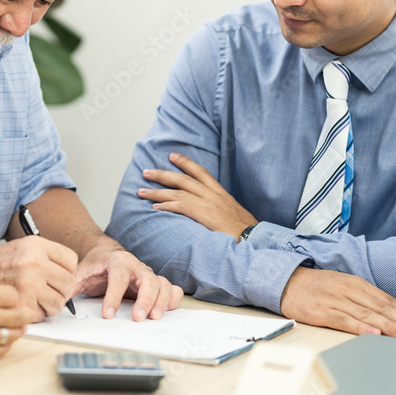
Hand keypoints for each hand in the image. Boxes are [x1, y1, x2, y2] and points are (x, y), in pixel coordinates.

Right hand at [0, 236, 77, 320]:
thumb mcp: (24, 246)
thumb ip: (48, 256)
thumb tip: (72, 274)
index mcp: (36, 245)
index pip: (71, 260)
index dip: (67, 270)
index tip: (59, 275)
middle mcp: (34, 263)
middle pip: (69, 284)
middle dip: (62, 291)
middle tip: (49, 291)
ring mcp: (28, 284)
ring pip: (58, 303)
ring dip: (50, 304)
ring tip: (36, 298)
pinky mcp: (21, 303)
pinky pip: (41, 315)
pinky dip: (34, 314)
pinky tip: (23, 303)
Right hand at [0, 274, 31, 356]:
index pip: (14, 296)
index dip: (14, 296)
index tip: (10, 297)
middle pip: (21, 316)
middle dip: (26, 313)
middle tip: (27, 312)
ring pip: (14, 334)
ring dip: (18, 329)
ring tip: (17, 325)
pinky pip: (1, 350)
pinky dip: (6, 345)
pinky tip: (4, 339)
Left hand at [75, 241, 182, 320]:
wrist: (106, 254)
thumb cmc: (95, 265)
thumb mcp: (82, 272)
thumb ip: (73, 284)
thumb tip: (62, 299)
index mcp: (118, 261)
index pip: (118, 277)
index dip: (114, 296)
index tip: (108, 315)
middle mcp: (136, 266)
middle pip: (147, 279)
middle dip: (145, 299)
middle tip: (138, 318)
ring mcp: (148, 274)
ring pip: (161, 284)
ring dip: (161, 301)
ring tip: (154, 317)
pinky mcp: (155, 284)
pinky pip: (170, 288)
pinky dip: (172, 299)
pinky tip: (167, 310)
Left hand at [138, 152, 256, 238]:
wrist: (254, 239)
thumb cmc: (246, 233)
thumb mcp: (235, 216)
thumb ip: (222, 211)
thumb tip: (212, 215)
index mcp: (221, 193)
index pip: (201, 172)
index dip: (185, 162)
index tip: (172, 155)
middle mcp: (213, 194)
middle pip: (183, 178)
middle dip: (162, 174)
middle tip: (146, 171)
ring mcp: (208, 203)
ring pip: (177, 192)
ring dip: (156, 191)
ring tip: (141, 191)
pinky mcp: (203, 214)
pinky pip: (180, 206)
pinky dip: (166, 205)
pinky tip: (154, 207)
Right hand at [281, 267, 395, 338]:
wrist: (286, 282)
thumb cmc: (316, 286)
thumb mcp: (342, 285)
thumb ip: (363, 297)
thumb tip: (388, 313)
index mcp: (355, 282)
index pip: (386, 299)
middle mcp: (347, 290)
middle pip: (380, 307)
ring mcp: (335, 300)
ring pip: (366, 314)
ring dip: (388, 326)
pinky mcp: (321, 312)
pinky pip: (344, 320)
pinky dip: (360, 327)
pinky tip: (373, 333)